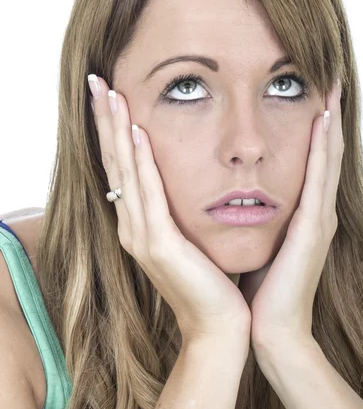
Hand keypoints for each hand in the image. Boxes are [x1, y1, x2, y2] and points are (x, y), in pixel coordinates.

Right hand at [88, 75, 250, 345]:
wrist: (221, 326)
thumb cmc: (211, 282)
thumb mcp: (190, 239)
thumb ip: (177, 212)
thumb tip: (182, 181)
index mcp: (140, 224)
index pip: (122, 168)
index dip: (113, 131)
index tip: (111, 95)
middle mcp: (132, 227)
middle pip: (115, 163)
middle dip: (106, 121)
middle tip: (97, 82)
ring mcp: (142, 237)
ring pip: (126, 173)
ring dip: (118, 132)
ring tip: (111, 95)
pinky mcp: (159, 246)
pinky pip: (148, 196)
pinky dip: (141, 164)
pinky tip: (138, 134)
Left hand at [247, 78, 343, 352]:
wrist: (269, 329)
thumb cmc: (258, 287)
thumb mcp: (257, 241)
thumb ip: (254, 216)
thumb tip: (232, 194)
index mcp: (301, 210)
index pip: (310, 156)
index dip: (313, 123)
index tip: (306, 87)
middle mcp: (316, 208)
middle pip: (324, 148)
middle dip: (327, 110)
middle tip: (329, 70)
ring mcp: (320, 216)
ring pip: (328, 155)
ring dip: (330, 117)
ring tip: (332, 80)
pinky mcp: (314, 228)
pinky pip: (319, 178)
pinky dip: (324, 147)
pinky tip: (323, 118)